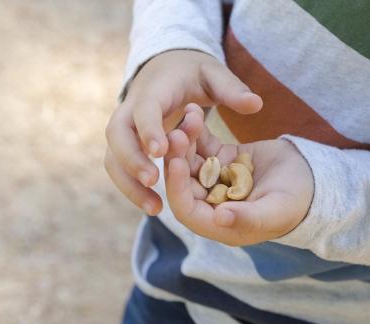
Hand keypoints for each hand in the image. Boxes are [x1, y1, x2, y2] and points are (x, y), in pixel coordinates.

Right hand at [104, 50, 262, 214]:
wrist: (166, 68)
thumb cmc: (193, 73)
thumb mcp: (213, 74)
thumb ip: (232, 89)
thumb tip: (256, 104)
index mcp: (154, 90)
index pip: (144, 108)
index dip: (150, 129)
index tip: (161, 151)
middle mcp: (131, 108)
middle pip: (117, 136)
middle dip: (132, 160)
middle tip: (154, 182)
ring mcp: (125, 128)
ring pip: (113, 157)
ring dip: (129, 184)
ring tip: (154, 208)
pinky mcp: (127, 144)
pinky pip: (120, 167)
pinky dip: (131, 187)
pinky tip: (153, 206)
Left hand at [164, 104, 313, 245]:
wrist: (312, 178)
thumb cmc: (297, 203)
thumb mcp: (275, 212)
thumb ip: (248, 218)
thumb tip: (219, 218)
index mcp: (220, 223)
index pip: (187, 209)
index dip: (177, 188)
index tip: (174, 164)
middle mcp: (212, 202)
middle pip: (185, 182)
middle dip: (178, 159)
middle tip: (175, 134)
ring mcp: (216, 179)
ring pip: (192, 161)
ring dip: (186, 141)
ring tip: (188, 117)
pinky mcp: (222, 159)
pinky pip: (204, 145)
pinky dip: (198, 131)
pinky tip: (194, 111)